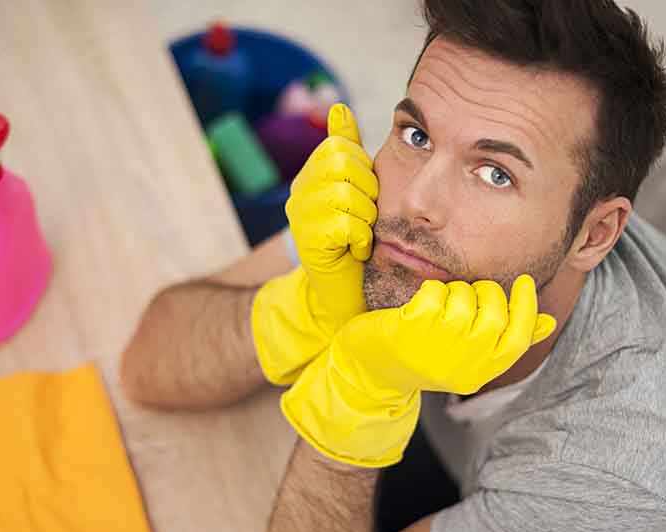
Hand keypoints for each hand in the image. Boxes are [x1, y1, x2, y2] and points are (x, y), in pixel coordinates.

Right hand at [252, 103, 377, 384]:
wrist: (345, 291)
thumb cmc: (355, 238)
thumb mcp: (356, 188)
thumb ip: (347, 148)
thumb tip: (338, 106)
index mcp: (312, 174)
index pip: (341, 146)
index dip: (363, 168)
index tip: (365, 194)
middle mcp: (299, 191)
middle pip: (343, 164)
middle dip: (366, 191)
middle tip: (365, 216)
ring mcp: (300, 217)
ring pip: (346, 195)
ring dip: (365, 218)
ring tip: (360, 234)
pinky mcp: (308, 243)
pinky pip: (345, 225)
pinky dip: (360, 239)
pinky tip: (355, 251)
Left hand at [281, 275, 556, 466]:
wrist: (369, 372)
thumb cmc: (424, 357)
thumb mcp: (467, 356)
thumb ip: (505, 340)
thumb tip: (550, 322)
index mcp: (481, 372)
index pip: (520, 338)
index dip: (527, 307)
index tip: (523, 282)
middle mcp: (464, 363)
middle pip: (495, 314)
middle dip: (486, 293)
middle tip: (468, 294)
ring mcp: (438, 346)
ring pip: (466, 299)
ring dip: (455, 292)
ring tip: (440, 306)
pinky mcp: (412, 327)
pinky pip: (437, 291)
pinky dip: (430, 290)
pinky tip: (419, 305)